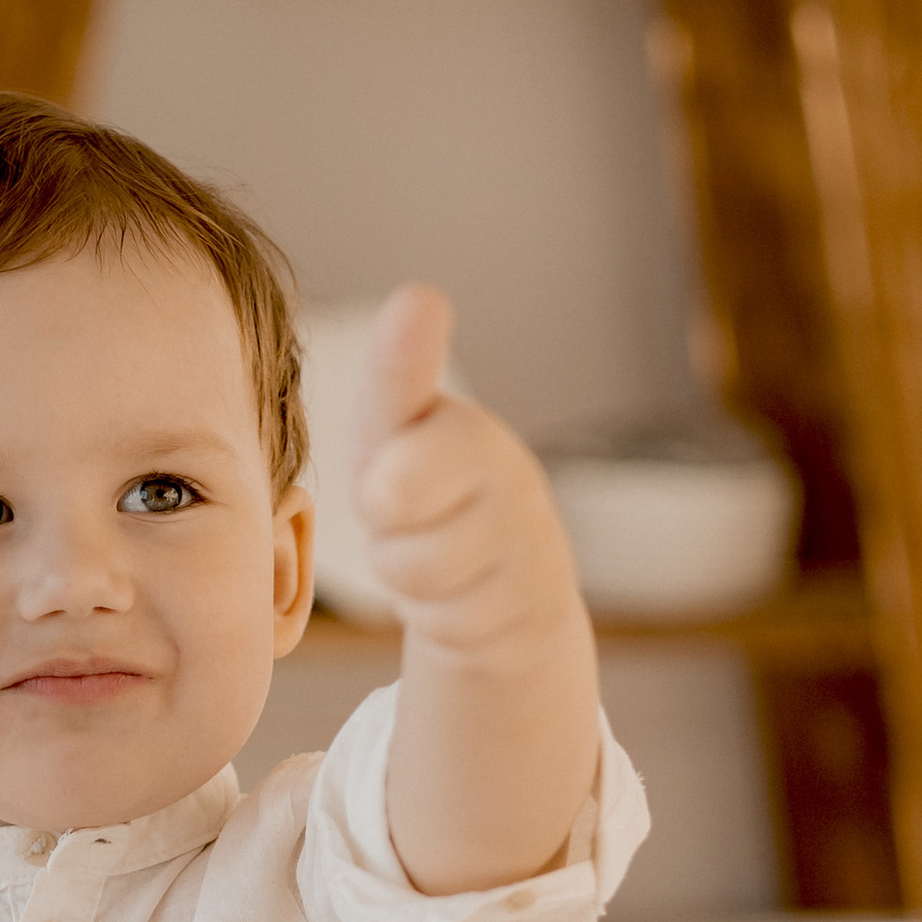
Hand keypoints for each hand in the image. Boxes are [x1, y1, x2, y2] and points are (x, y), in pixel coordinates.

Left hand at [351, 283, 576, 660]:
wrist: (509, 590)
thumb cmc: (425, 501)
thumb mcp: (390, 445)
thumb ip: (391, 394)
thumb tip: (421, 298)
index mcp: (451, 420)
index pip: (412, 387)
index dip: (407, 350)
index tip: (417, 300)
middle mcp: (502, 466)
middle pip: (394, 496)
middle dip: (384, 520)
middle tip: (401, 516)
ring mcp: (526, 535)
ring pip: (416, 571)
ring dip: (408, 577)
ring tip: (432, 556)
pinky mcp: (537, 602)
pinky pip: (451, 624)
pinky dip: (442, 618)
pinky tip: (465, 595)